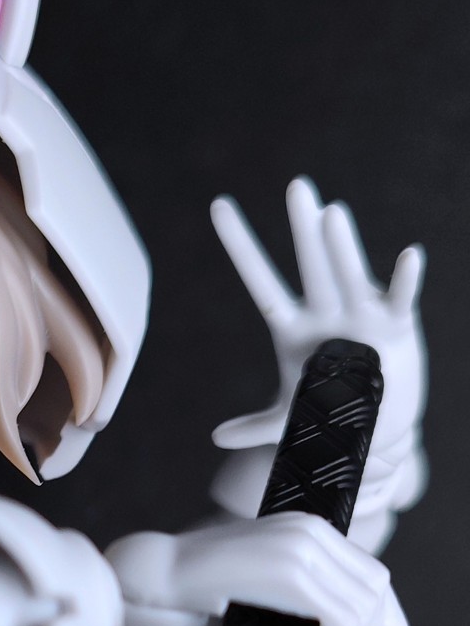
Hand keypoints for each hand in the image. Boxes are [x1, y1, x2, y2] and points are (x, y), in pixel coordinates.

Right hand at [107, 516, 406, 625]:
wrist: (142, 587)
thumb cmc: (190, 606)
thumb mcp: (261, 607)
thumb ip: (302, 615)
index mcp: (307, 535)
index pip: (375, 582)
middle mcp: (309, 530)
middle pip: (378, 593)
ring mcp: (299, 542)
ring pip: (364, 607)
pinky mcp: (286, 566)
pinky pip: (340, 617)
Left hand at [209, 178, 426, 533]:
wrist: (378, 425)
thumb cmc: (332, 409)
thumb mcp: (290, 419)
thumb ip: (255, 426)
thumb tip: (217, 438)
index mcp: (294, 327)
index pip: (261, 283)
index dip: (240, 248)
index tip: (219, 206)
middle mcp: (327, 312)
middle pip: (310, 266)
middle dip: (302, 231)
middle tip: (296, 187)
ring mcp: (362, 315)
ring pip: (349, 275)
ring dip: (341, 248)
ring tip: (331, 214)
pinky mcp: (396, 328)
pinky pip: (400, 300)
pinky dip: (404, 281)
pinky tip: (409, 256)